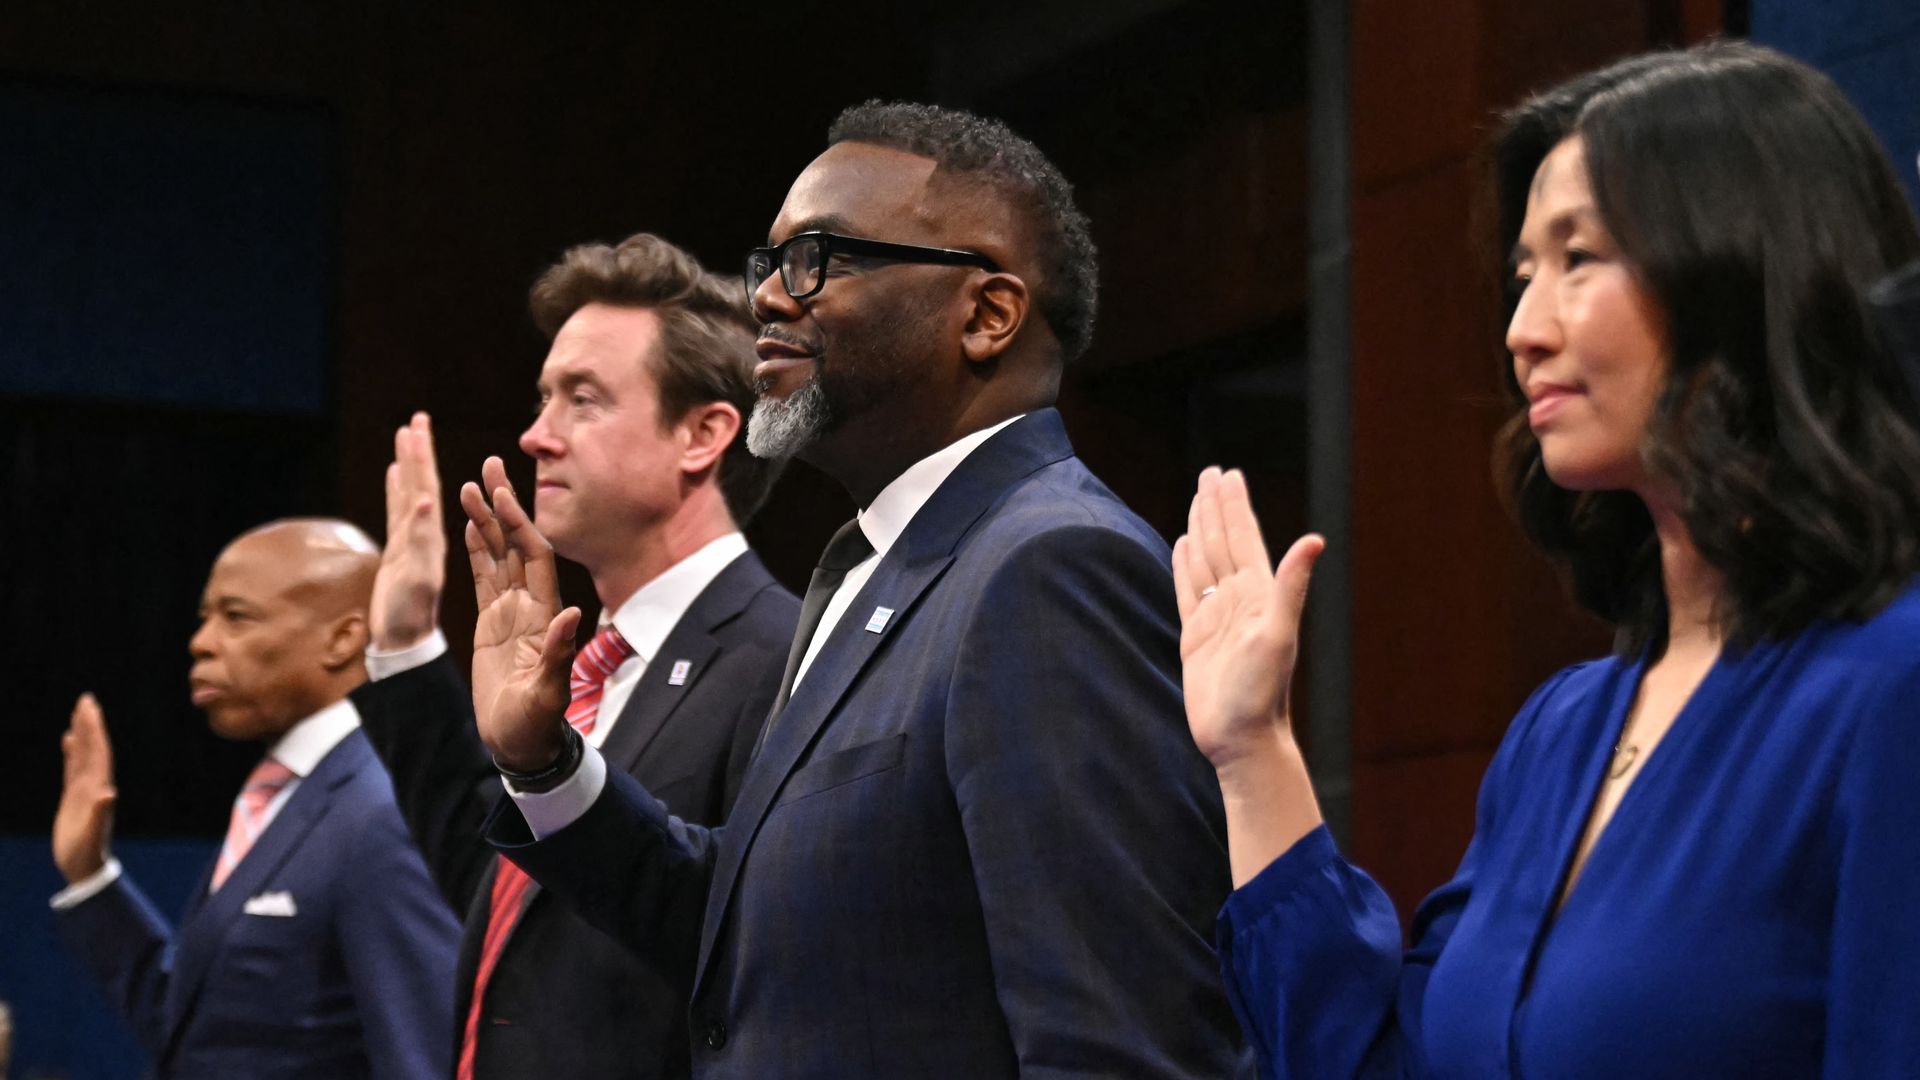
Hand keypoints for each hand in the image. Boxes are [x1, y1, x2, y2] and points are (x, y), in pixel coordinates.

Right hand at [53, 693, 116, 884]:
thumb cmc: (87, 855)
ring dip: (82, 734)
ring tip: (79, 712)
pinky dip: (71, 752)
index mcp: (98, 789)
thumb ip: (101, 816)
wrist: (85, 869)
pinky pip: (72, 768)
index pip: (98, 753)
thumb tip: (108, 795)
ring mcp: (84, 790)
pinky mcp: (73, 797)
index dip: (94, 732)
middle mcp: (94, 785)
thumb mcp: (93, 836)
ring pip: (83, 755)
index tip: (91, 709)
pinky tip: (68, 740)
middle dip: (89, 724)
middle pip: (92, 748)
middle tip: (86, 699)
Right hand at [371, 412, 446, 650]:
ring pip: (415, 494)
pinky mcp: (404, 553)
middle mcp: (434, 537)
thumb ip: (423, 544)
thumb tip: (429, 503)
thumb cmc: (412, 623)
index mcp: (444, 539)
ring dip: (411, 464)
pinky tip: (394, 472)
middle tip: (418, 418)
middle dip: (423, 453)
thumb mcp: (420, 582)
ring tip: (406, 432)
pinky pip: (401, 512)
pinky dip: (398, 490)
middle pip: (431, 485)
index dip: (429, 460)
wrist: (403, 647)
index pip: (440, 491)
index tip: (429, 432)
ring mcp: (419, 543)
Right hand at [461, 456, 581, 773]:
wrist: (521, 743)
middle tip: (489, 463)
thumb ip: (558, 653)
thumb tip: (572, 614)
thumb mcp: (548, 691)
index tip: (503, 491)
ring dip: (485, 520)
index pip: (532, 555)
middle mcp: (529, 604)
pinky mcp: (492, 623)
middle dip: (502, 504)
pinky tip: (467, 524)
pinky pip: (483, 578)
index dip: (518, 522)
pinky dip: (475, 550)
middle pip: (514, 543)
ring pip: (496, 554)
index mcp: (543, 614)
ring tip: (470, 483)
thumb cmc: (536, 722)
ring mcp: (510, 611)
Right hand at [1173, 467, 1323, 770]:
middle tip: (1210, 472)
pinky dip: (1184, 566)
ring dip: (1200, 528)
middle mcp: (1239, 600)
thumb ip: (1292, 586)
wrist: (1241, 739)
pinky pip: (1187, 590)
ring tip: (1196, 500)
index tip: (1227, 475)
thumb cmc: (1262, 695)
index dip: (1234, 506)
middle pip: (1223, 541)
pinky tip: (1182, 546)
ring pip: (1205, 561)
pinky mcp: (1197, 637)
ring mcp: (1217, 617)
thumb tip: (1314, 540)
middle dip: (1216, 507)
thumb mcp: (1278, 636)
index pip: (1243, 538)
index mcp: (1258, 594)